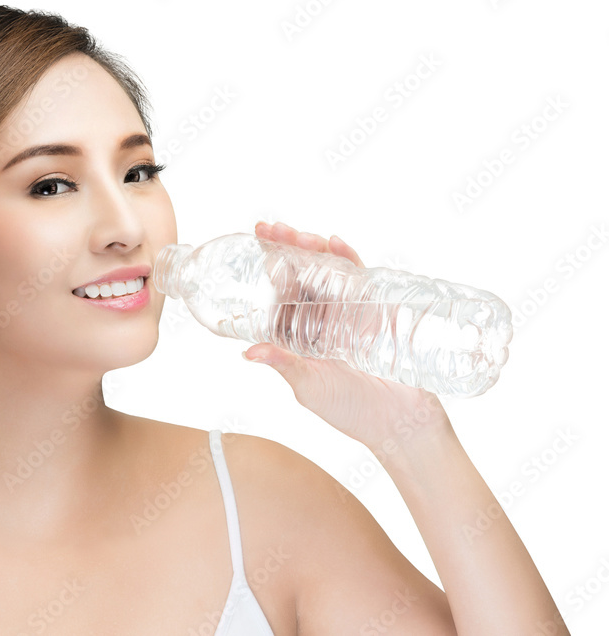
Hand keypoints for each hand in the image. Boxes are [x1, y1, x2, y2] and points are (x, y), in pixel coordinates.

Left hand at [243, 221, 448, 449]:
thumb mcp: (311, 388)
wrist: (403, 424)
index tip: (256, 239)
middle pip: (302, 274)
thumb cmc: (351, 411)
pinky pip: (361, 279)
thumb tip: (249, 352)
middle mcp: (322, 319)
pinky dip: (349, 259)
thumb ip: (286, 366)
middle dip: (288, 248)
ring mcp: (350, 312)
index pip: (280, 292)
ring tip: (300, 235)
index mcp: (300, 334)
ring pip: (329, 271)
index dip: (269, 265)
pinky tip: (336, 243)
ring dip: (314, 249)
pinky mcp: (377, 311)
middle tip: (273, 229)